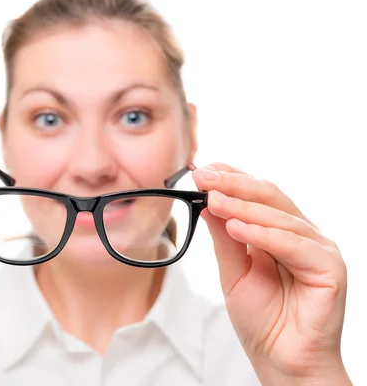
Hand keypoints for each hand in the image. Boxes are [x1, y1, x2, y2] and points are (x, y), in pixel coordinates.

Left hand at [193, 163, 350, 385]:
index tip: (200, 170)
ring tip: (212, 199)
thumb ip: (224, 238)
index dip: (231, 178)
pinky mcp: (330, 269)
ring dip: (242, 206)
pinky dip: (263, 234)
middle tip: (203, 176)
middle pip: (270, 196)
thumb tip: (207, 201)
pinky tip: (235, 227)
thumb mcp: (233, 272)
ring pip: (281, 217)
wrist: (281, 361)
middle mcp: (302, 235)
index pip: (257, 194)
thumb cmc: (261, 320)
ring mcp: (318, 250)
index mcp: (280, 233)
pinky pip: (294, 244)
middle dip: (233, 183)